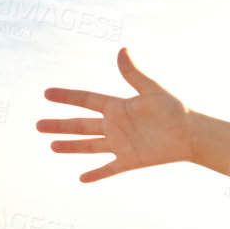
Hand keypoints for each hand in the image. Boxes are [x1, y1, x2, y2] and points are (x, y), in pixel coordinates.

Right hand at [38, 47, 193, 181]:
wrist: (191, 134)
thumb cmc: (173, 110)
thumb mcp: (151, 90)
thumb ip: (133, 74)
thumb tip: (122, 50)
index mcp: (117, 106)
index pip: (86, 100)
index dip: (67, 97)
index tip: (47, 93)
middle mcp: (115, 125)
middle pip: (81, 125)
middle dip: (59, 125)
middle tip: (38, 126)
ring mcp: (121, 144)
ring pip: (89, 145)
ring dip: (71, 146)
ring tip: (51, 146)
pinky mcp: (130, 160)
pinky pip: (109, 168)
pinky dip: (96, 174)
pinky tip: (82, 178)